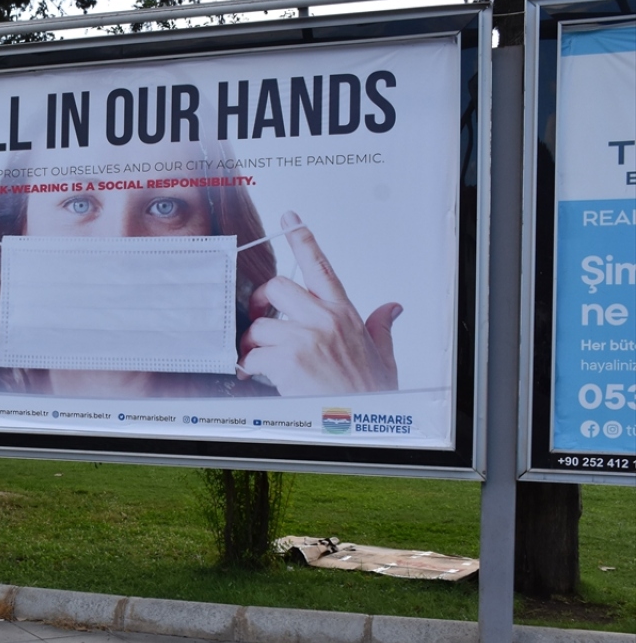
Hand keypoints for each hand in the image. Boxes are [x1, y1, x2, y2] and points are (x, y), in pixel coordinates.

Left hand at [237, 211, 399, 395]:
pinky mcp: (288, 360)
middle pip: (277, 287)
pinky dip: (251, 368)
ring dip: (254, 344)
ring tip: (262, 359)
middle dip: (261, 304)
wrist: (363, 424)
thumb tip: (391, 309)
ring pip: (259, 326)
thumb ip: (380, 328)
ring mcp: (305, 338)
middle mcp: (324, 320)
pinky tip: (260, 375)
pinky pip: (253, 356)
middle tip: (260, 320)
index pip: (321, 267)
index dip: (303, 239)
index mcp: (344, 314)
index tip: (290, 218)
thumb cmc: (368, 393)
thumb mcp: (383, 356)